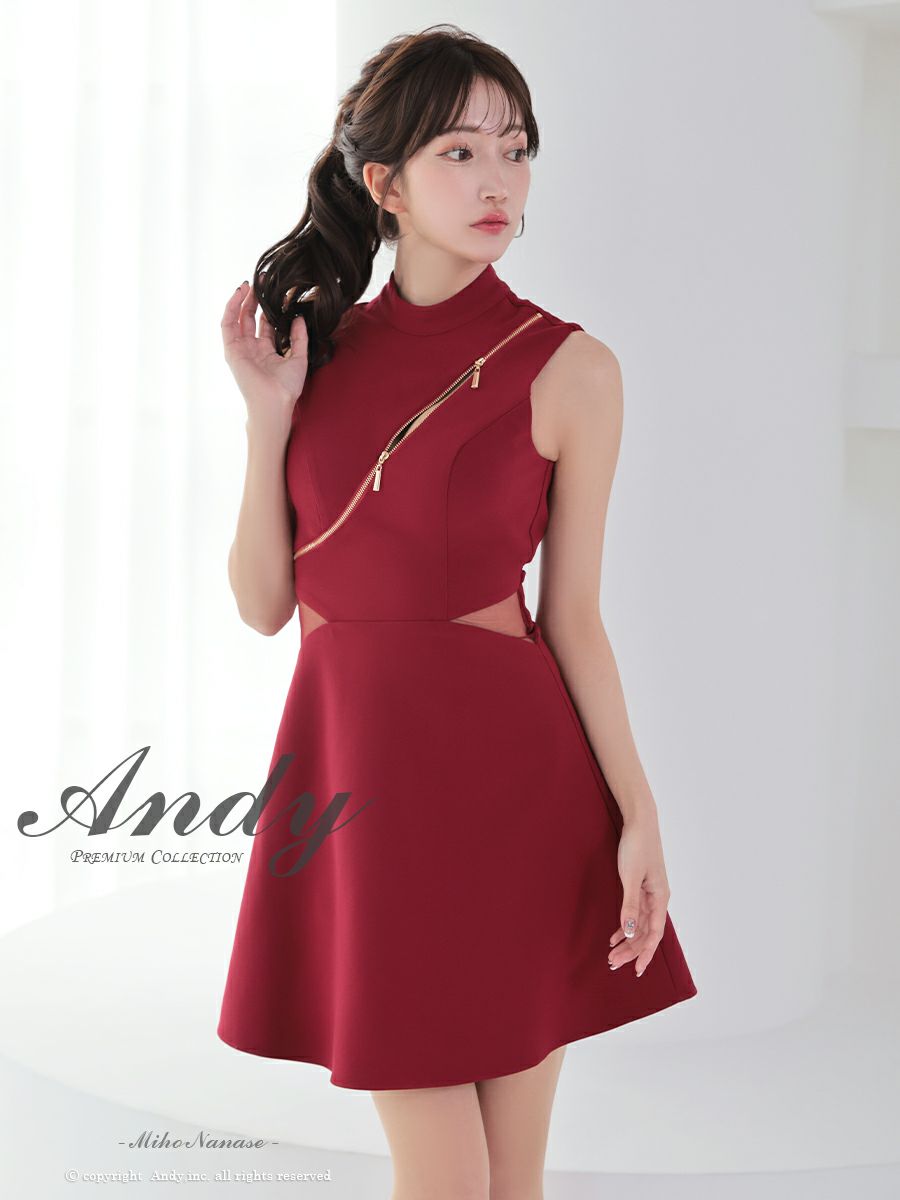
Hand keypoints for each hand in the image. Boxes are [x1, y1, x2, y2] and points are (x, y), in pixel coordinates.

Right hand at [220, 275, 308, 431]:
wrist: (275, 402)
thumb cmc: (286, 387)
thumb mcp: (299, 358)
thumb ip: (299, 338)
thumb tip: (299, 319)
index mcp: (266, 351)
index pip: (264, 324)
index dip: (268, 308)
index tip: (274, 292)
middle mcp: (251, 349)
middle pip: (249, 318)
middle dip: (254, 299)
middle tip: (262, 282)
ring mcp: (240, 349)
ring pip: (237, 318)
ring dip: (242, 300)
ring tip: (249, 284)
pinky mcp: (231, 349)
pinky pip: (227, 324)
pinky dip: (231, 307)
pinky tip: (240, 294)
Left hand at [607, 814, 670, 977]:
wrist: (639, 822)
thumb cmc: (637, 847)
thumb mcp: (630, 878)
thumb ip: (630, 906)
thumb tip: (630, 932)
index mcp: (660, 898)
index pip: (654, 934)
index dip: (645, 953)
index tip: (636, 970)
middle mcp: (657, 898)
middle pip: (646, 932)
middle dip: (631, 950)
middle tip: (613, 963)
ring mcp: (649, 893)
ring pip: (639, 925)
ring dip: (627, 940)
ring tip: (612, 954)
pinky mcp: (641, 887)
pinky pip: (635, 913)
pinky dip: (625, 925)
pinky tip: (615, 935)